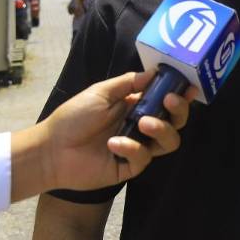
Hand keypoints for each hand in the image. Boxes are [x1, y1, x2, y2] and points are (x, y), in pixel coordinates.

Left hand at [31, 70, 195, 193]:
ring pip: (168, 142)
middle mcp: (140, 126)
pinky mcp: (128, 167)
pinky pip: (143, 159)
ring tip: (144, 123)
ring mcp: (136, 147)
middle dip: (179, 110)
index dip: (180, 94)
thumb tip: (154, 72)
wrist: (51, 149)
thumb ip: (128, 82)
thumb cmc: (72, 117)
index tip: (189, 87)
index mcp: (134, 105)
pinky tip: (114, 144)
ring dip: (162, 129)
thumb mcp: (100, 92)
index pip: (165, 100)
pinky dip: (132, 148)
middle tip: (170, 100)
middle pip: (174, 121)